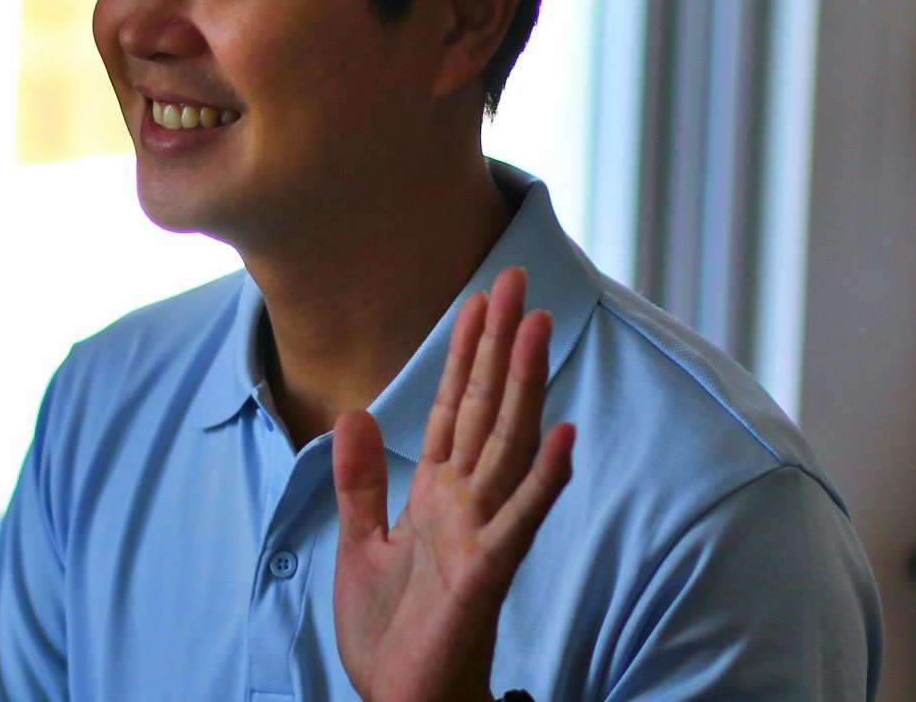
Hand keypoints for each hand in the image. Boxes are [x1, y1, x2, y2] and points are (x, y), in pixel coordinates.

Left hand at [331, 267, 574, 701]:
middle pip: (487, 410)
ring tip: (540, 327)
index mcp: (436, 496)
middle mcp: (466, 504)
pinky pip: (520, 518)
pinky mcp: (487, 572)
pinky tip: (564, 434)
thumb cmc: (391, 635)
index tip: (477, 299)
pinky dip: (544, 477)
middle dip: (498, 347)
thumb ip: (360, 481)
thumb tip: (351, 414)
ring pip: (509, 446)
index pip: (453, 409)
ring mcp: (482, 534)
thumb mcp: (359, 544)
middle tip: (514, 279)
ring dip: (525, 387)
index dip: (463, 354)